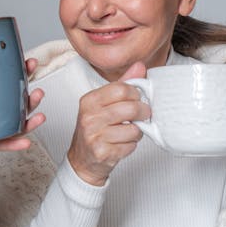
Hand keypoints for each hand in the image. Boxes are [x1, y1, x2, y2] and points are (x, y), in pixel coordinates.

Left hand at [0, 57, 46, 159]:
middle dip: (32, 98)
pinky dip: (14, 144)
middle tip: (38, 92)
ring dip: (30, 120)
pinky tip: (25, 142)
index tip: (29, 63)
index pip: (8, 81)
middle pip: (18, 104)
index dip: (21, 72)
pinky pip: (2, 144)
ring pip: (16, 124)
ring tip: (38, 117)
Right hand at [67, 62, 150, 185]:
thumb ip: (122, 84)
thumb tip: (139, 67)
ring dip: (137, 131)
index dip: (136, 94)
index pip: (121, 89)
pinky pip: (130, 146)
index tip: (136, 99)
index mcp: (89, 100)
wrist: (82, 160)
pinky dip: (131, 145)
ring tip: (129, 131)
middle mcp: (89, 117)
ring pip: (134, 129)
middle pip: (131, 108)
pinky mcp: (102, 152)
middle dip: (143, 112)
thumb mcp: (103, 104)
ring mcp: (95, 135)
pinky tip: (122, 143)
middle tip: (142, 115)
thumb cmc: (95, 129)